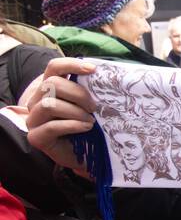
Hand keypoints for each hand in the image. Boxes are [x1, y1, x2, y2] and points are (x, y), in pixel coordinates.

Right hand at [23, 58, 98, 173]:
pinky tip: (86, 127)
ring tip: (91, 121)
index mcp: (50, 88)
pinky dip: (72, 125)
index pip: (54, 67)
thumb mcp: (91, 105)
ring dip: (75, 111)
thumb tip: (106, 74)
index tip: (93, 70)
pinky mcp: (36, 137)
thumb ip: (92, 90)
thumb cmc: (88, 125)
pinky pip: (51, 126)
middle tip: (95, 107)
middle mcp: (37, 100)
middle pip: (52, 84)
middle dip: (78, 94)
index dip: (71, 64)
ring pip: (49, 104)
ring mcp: (34, 119)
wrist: (86, 155)